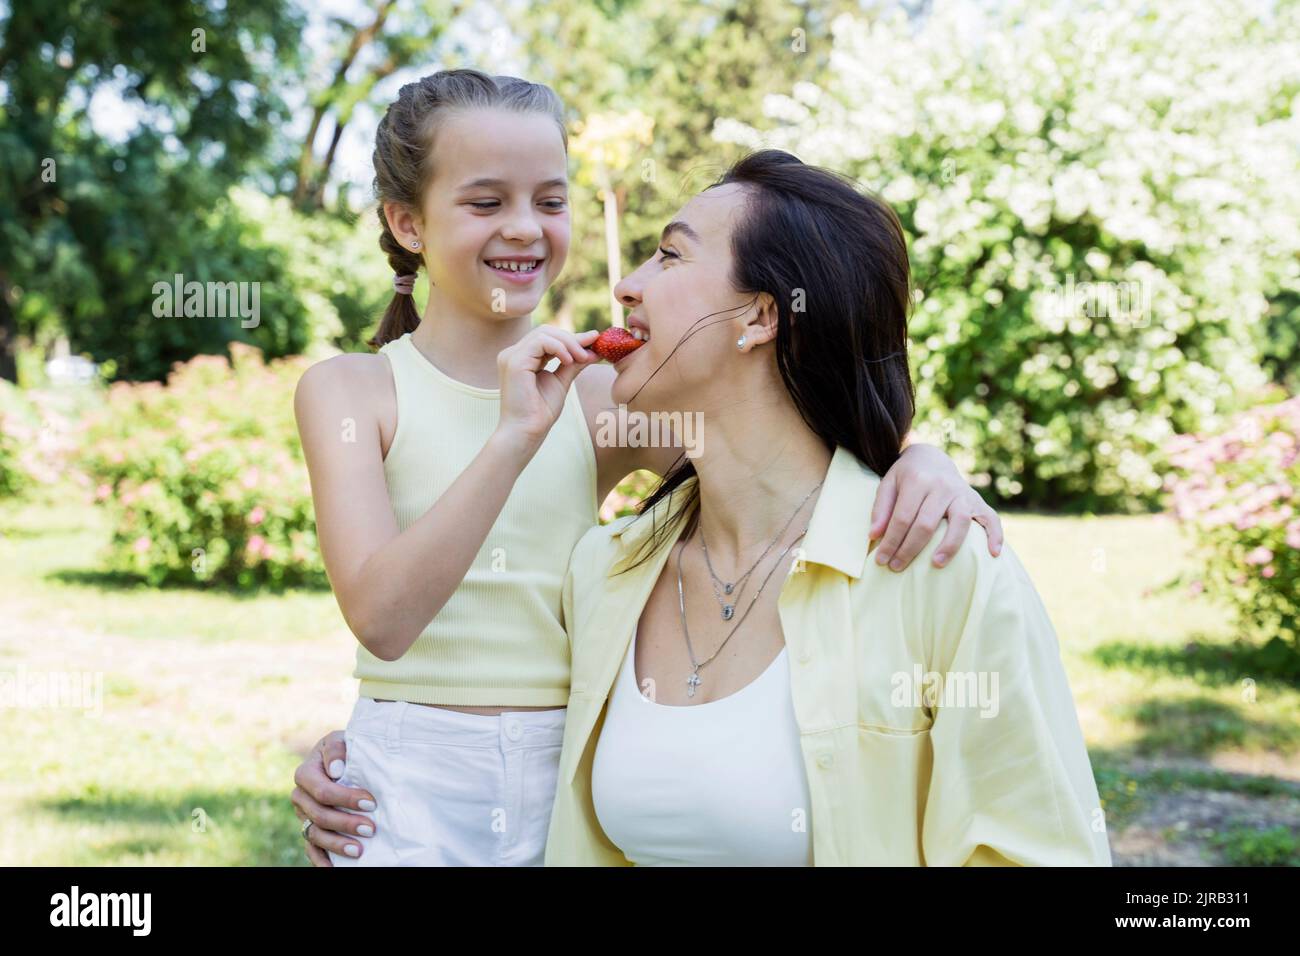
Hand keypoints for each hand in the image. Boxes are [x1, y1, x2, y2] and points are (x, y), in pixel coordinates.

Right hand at [290, 730, 375, 865]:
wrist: (341, 757)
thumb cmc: (345, 748)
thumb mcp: (341, 739)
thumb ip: (336, 749)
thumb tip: (336, 770)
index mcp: (305, 773)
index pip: (323, 791)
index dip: (346, 799)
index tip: (371, 803)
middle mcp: (300, 796)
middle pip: (319, 815)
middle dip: (346, 823)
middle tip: (371, 829)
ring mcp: (303, 816)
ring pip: (315, 835)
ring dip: (337, 845)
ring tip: (360, 851)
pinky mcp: (309, 829)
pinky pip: (311, 849)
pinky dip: (321, 860)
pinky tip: (335, 869)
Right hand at [495, 326, 600, 452]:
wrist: (527, 432)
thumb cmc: (541, 412)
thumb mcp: (562, 381)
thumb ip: (574, 363)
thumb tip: (593, 350)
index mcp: (522, 358)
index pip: (548, 338)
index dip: (572, 338)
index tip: (595, 340)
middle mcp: (513, 354)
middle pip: (546, 330)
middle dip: (572, 338)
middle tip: (591, 351)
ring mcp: (511, 356)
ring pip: (544, 333)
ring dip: (569, 343)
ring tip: (582, 358)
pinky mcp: (514, 361)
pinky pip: (540, 341)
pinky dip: (559, 347)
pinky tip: (569, 361)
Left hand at [869, 443, 1003, 570]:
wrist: (931, 457)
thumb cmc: (906, 476)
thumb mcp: (888, 484)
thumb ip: (881, 509)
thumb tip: (874, 536)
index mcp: (918, 481)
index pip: (903, 518)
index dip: (891, 541)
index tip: (881, 560)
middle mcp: (942, 486)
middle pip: (927, 524)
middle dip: (910, 549)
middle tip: (897, 568)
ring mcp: (962, 493)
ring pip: (960, 522)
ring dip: (949, 546)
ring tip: (936, 565)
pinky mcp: (978, 500)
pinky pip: (991, 518)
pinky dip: (995, 535)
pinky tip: (993, 554)